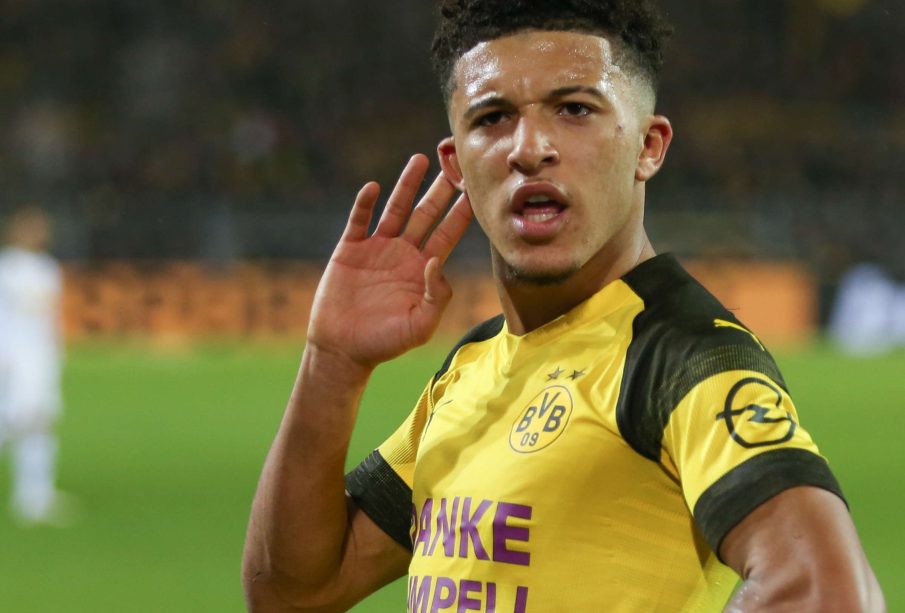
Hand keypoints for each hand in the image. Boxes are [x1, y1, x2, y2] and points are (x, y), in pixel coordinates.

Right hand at [306, 154, 472, 369]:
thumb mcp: (420, 325)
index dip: (462, 212)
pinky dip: (365, 204)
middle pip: (426, 214)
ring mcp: (376, 248)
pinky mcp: (350, 249)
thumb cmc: (385, 343)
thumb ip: (436, 295)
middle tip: (454, 162)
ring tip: (420, 160)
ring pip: (395, 209)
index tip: (475, 188)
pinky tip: (374, 188)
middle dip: (440, 189)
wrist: (343, 349)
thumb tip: (437, 261)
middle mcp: (404, 254)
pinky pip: (359, 220)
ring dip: (407, 185)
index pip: (448, 234)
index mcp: (424, 270)